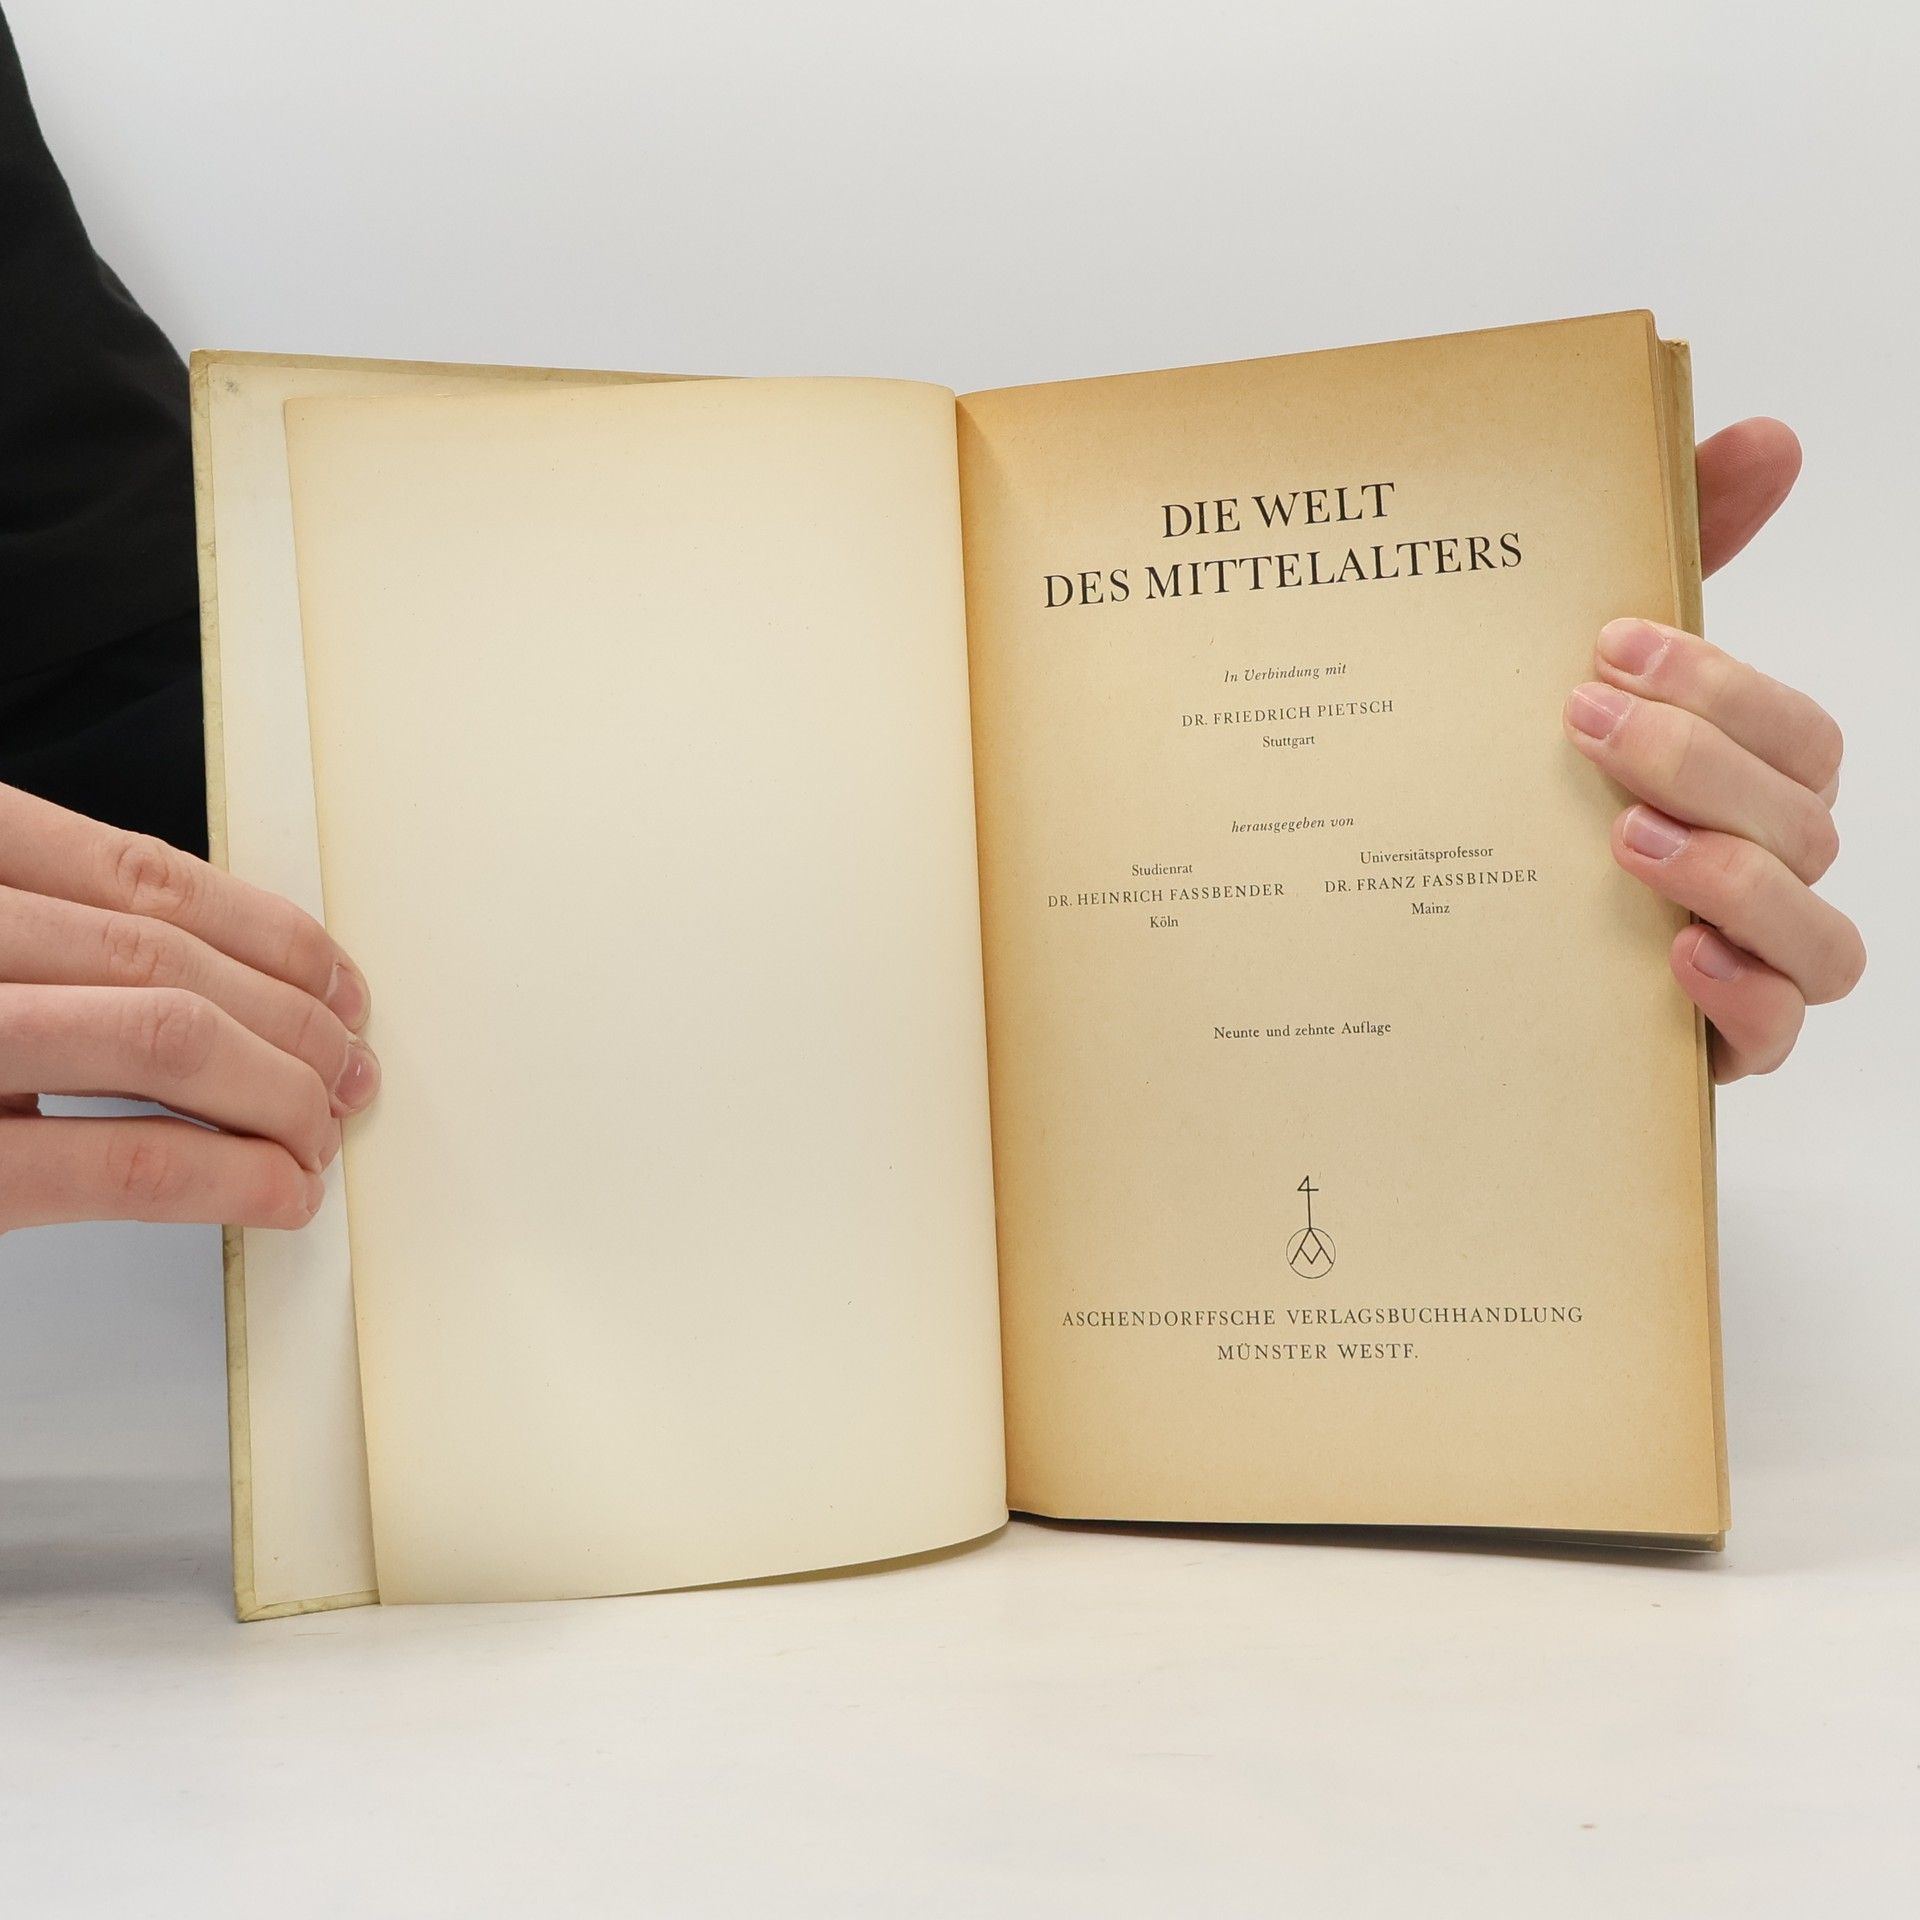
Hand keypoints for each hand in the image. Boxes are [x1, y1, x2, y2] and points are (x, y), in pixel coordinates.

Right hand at [0, 783, 377, 1231]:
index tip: (336, 983)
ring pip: (173, 1037)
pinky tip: (277, 1191)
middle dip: (292, 1022)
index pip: (144, 877)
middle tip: (350, 1070)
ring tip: (321, 1133)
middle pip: (171, 958)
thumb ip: (45, 944)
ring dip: (280, 1092)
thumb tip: (202, 983)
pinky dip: (229, 1176)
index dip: (269, 936)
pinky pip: (126, 1158)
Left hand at [1564, 418, 1863, 1081]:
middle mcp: (1768, 871)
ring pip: (1817, 932)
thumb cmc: (1551, 811)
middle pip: (1802, 815)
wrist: (1458, 964)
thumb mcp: (1588, 689)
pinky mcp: (1715, 1050)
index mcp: (1753, 785)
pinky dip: (1741, 993)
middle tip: (1582, 724)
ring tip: (1624, 839)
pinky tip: (1670, 951)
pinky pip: (1775, 1032)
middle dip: (1701, 759)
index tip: (1606, 642)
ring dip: (1730, 875)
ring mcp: (1752, 964)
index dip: (1717, 681)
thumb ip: (1680, 560)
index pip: (1791, 728)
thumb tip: (1770, 432)